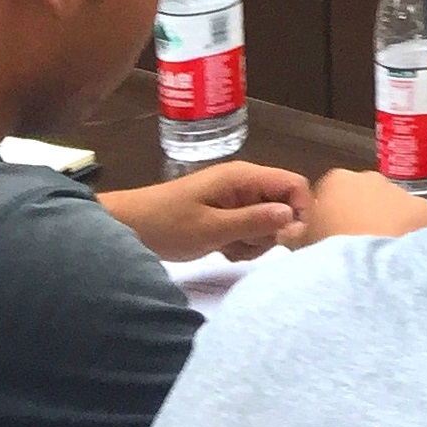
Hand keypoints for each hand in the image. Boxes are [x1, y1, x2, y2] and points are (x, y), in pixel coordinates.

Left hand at [102, 162, 310, 259]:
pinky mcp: (226, 214)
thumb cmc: (167, 225)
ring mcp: (235, 199)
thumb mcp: (212, 228)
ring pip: (268, 221)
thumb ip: (254, 221)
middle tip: (245, 245)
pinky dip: (242, 243)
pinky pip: (250, 228)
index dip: (300, 210)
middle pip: (283, 205)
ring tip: (228, 247)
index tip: (289, 240)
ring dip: (255, 240)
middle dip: (273, 230)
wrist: (125, 228)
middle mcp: (245, 184)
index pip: (294, 185)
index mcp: (245, 178)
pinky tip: (222, 249)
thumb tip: (293, 217)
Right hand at [294, 165, 426, 243]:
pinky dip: (409, 233)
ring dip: (386, 223)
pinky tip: (401, 256)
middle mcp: (372, 178)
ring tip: (378, 256)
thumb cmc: (330, 252)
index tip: (328, 236)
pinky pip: (414, 220)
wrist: (374, 267)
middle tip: (354, 247)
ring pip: (391, 206)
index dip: (328, 214)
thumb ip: (294, 233)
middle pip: (363, 195)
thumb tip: (289, 231)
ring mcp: (401, 191)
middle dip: (360, 215)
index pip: (329, 192)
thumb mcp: (301, 245)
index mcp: (337, 181)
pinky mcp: (425, 209)